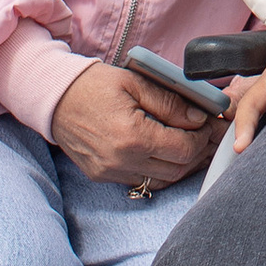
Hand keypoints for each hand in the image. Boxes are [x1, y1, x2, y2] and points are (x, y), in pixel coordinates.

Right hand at [50, 61, 223, 192]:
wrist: (55, 98)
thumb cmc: (95, 85)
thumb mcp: (137, 84)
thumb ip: (171, 103)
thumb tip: (199, 118)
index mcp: (132, 137)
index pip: (184, 148)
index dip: (203, 138)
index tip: (210, 124)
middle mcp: (121, 161)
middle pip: (177, 169)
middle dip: (198, 152)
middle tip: (209, 136)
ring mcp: (110, 172)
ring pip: (162, 180)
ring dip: (182, 165)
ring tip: (194, 146)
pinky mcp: (103, 176)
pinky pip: (142, 181)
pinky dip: (160, 171)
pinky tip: (169, 156)